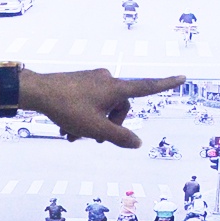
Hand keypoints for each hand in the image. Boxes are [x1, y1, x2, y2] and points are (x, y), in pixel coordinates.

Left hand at [21, 69, 183, 147]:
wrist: (37, 91)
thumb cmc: (67, 108)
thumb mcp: (95, 128)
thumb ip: (119, 137)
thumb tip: (138, 142)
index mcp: (115, 88)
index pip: (147, 87)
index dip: (166, 84)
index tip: (182, 77)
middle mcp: (107, 79)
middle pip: (119, 107)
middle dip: (108, 125)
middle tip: (93, 138)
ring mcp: (92, 80)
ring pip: (101, 107)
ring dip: (91, 124)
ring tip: (72, 136)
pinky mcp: (80, 82)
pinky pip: (89, 102)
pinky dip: (82, 117)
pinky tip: (66, 129)